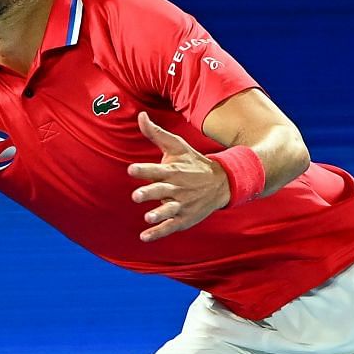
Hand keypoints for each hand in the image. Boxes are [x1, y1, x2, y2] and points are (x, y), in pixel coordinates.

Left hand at [126, 112, 228, 241]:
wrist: (222, 183)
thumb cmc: (194, 163)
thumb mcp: (177, 146)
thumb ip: (156, 134)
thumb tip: (140, 115)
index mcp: (173, 171)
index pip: (157, 170)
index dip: (144, 170)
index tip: (131, 169)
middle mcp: (177, 188)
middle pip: (161, 190)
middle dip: (150, 193)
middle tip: (136, 196)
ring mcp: (182, 204)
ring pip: (169, 210)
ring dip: (159, 214)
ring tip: (148, 217)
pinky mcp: (184, 218)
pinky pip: (170, 226)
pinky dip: (158, 233)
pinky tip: (144, 237)